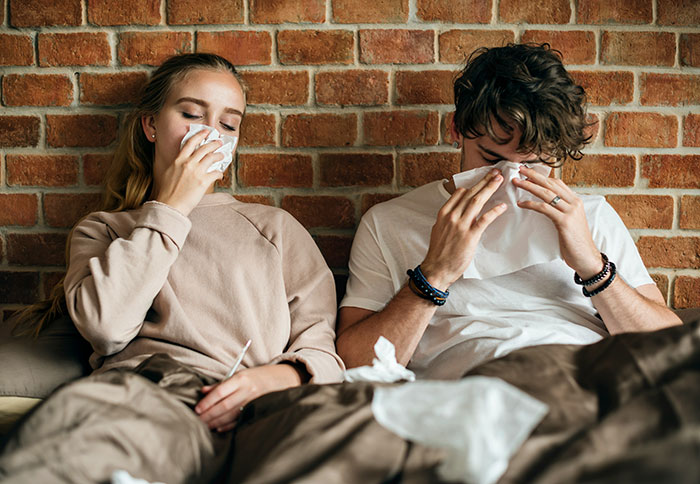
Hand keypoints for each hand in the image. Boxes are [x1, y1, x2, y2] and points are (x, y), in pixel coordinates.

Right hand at [151, 129, 224, 215]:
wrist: (169, 205)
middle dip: (214, 143)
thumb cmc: (167, 192)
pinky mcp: (203, 181)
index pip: (190, 143)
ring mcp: (196, 172)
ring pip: (212, 158)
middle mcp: (188, 163)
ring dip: (219, 155)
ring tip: (223, 155)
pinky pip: (216, 173)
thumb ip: (177, 165)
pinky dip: (220, 173)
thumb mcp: (169, 173)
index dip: (200, 135)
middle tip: (219, 142)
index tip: (206, 132)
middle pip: (204, 148)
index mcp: (178, 160)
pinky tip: (220, 174)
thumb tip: (185, 163)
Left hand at [195, 364, 302, 432]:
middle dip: (209, 414)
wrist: (280, 379)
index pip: (220, 391)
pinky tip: (218, 428)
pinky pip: (240, 420)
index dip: (208, 401)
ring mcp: (253, 401)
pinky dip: (228, 425)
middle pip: (224, 405)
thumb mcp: (239, 375)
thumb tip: (203, 391)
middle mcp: (248, 390)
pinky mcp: (257, 410)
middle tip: (198, 420)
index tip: (197, 409)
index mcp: (241, 378)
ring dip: (216, 422)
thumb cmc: (255, 376)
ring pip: (231, 415)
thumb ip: (220, 384)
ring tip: (205, 425)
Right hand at [421, 169, 506, 289]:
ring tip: (500, 181)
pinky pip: (484, 220)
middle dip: (484, 181)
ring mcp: (460, 225)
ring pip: (477, 201)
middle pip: (470, 193)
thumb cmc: (439, 252)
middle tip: (496, 173)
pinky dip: (494, 211)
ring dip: (489, 189)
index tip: (483, 179)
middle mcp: (451, 216)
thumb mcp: (439, 229)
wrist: (437, 269)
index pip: (459, 193)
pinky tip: (502, 206)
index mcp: (444, 213)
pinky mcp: (470, 236)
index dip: (473, 184)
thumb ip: (448, 218)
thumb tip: (457, 211)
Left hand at [513, 166, 602, 278]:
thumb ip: (561, 210)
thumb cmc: (575, 241)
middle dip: (533, 175)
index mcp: (576, 201)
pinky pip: (545, 209)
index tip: (528, 171)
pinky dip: (531, 204)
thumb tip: (546, 203)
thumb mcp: (569, 221)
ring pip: (547, 194)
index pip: (557, 183)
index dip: (542, 176)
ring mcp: (570, 211)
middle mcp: (574, 203)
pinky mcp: (565, 222)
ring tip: (516, 182)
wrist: (586, 257)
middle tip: (519, 169)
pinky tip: (521, 203)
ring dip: (529, 186)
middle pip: (551, 184)